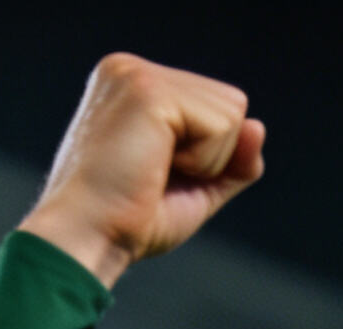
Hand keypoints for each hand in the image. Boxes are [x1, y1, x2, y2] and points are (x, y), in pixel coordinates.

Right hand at [18, 54, 264, 287]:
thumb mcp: (193, 190)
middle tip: (151, 179)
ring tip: (150, 173)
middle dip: (209, 158)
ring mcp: (138, 75)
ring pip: (232, 113)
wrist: (83, 243)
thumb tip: (258, 127)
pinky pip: (222, 126)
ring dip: (205, 162)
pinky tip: (153, 169)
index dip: (206, 158)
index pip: (215, 108)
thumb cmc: (125, 224)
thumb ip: (231, 162)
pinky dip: (202, 163)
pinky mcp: (149, 91)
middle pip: (231, 106)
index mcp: (134, 87)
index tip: (152, 179)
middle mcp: (131, 70)